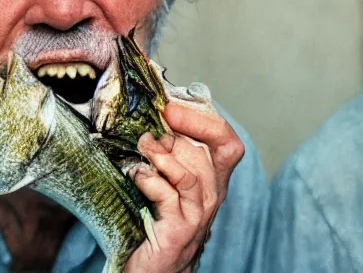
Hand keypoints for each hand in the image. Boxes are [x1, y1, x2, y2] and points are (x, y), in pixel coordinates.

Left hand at [123, 101, 244, 271]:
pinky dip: (149, 180)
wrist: (156, 268)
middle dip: (192, 125)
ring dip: (163, 155)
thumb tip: (152, 118)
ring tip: (142, 144)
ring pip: (191, 175)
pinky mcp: (179, 231)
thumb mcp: (168, 181)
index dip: (206, 120)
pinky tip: (135, 174)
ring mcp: (198, 214)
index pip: (227, 142)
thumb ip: (167, 153)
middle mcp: (212, 195)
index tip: (174, 106)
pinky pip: (168, 198)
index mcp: (212, 178)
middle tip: (164, 114)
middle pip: (221, 151)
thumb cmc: (159, 220)